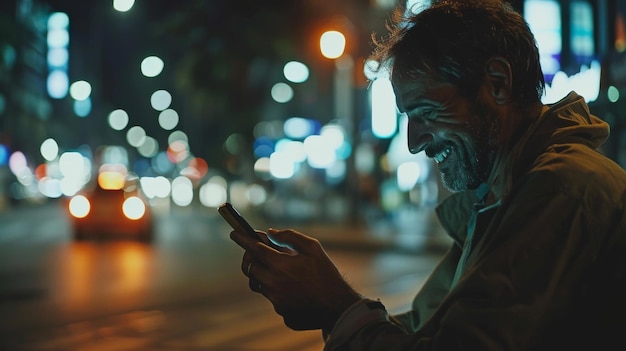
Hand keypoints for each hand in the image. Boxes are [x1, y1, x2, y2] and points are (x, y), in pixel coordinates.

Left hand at [230, 228, 361, 330]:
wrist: (338, 305)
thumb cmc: (326, 273)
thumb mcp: (313, 247)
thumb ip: (289, 237)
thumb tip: (270, 233)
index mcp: (281, 265)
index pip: (254, 249)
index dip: (242, 239)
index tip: (234, 233)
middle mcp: (274, 284)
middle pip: (250, 267)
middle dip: (251, 257)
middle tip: (257, 252)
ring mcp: (276, 300)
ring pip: (258, 284)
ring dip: (263, 274)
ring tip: (278, 270)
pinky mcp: (281, 311)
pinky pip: (271, 296)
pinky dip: (276, 289)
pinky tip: (292, 287)